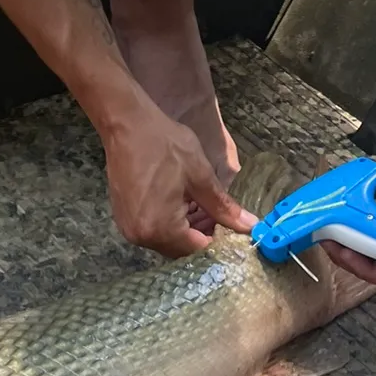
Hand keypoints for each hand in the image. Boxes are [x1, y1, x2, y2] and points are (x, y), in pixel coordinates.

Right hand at [101, 92, 255, 258]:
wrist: (127, 125)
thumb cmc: (165, 146)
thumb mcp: (200, 176)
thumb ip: (224, 208)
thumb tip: (251, 227)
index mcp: (160, 228)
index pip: (198, 250)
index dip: (220, 242)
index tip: (234, 229)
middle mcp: (141, 236)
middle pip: (181, 250)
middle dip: (203, 235)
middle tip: (221, 214)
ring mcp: (130, 228)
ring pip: (168, 241)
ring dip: (188, 229)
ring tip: (203, 205)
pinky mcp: (124, 218)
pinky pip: (154, 230)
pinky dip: (171, 223)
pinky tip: (182, 203)